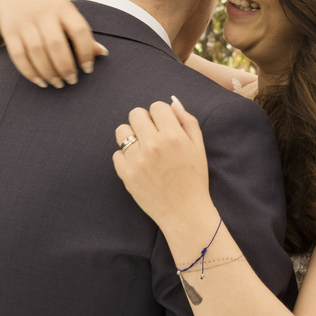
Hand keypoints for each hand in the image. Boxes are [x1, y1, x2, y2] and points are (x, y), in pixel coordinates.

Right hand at [0, 0, 107, 87]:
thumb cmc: (49, 9)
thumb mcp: (67, 14)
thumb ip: (82, 33)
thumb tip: (102, 53)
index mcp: (63, 8)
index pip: (79, 30)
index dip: (86, 52)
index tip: (88, 69)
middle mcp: (44, 13)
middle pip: (56, 44)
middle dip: (66, 67)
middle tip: (72, 81)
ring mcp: (25, 22)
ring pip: (37, 52)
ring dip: (49, 72)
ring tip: (58, 83)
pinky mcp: (10, 32)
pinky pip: (19, 55)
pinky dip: (30, 72)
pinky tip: (41, 81)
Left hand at [112, 97, 213, 228]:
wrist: (185, 212)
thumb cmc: (194, 179)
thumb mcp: (198, 147)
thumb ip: (187, 121)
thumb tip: (172, 103)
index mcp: (173, 136)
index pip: (157, 106)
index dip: (161, 115)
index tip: (164, 126)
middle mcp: (153, 145)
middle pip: (135, 114)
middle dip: (144, 121)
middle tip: (152, 135)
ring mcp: (137, 160)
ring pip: (121, 131)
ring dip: (131, 136)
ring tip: (142, 148)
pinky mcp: (126, 175)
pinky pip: (116, 154)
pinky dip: (126, 158)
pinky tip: (139, 165)